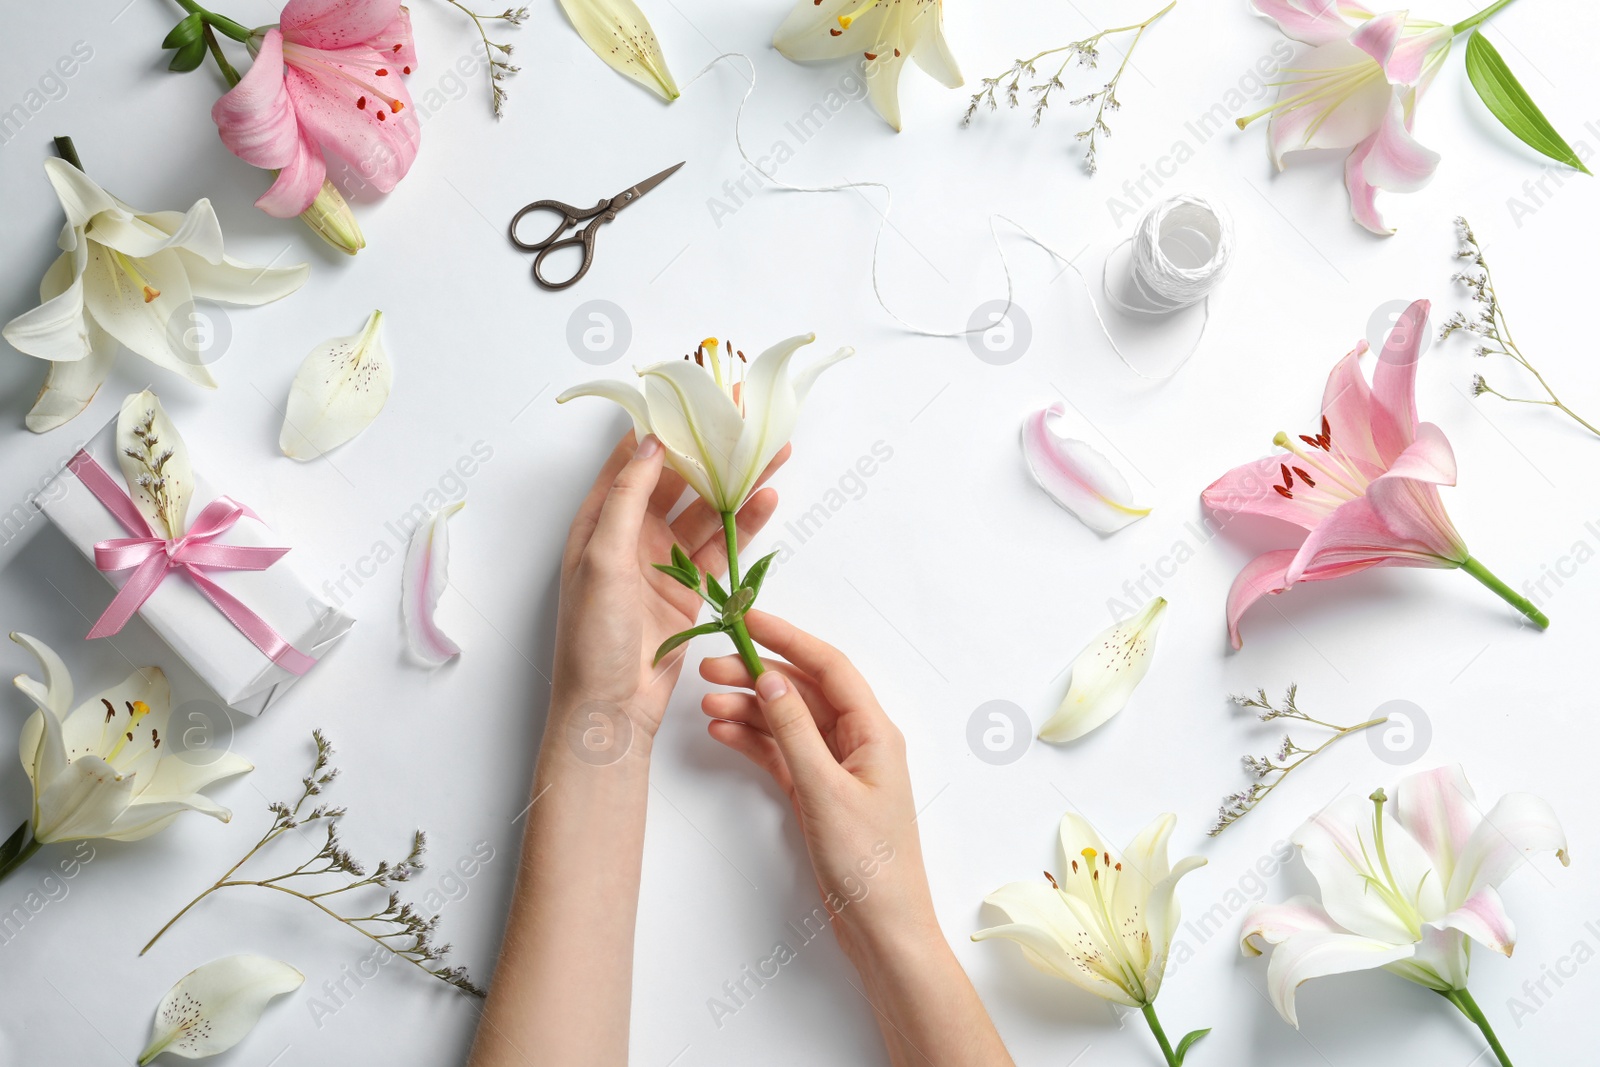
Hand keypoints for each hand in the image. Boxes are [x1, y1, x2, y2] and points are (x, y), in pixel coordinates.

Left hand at [552, 432, 787, 747]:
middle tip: (742, 415)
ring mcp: (663, 562)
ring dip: (734, 482)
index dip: (662, 424)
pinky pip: (720, 547)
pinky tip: (765, 498)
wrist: (611, 709)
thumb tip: (650, 444)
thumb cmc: (591, 639)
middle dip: (708, 447)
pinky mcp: (691, 590)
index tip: (692, 394)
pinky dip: (743, 523)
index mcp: (598, 522)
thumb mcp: (603, 560)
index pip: (631, 459)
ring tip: (769, 451)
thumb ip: (628, 499)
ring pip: (704, 510)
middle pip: (675, 479)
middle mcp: (630, 536)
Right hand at [700, 612, 1014, 1066]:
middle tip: (709, 668)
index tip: (746, 619)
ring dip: (749, 708)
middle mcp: (857, 741)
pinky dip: (753, 740)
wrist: (881, 928)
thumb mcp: (826, 792)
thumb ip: (796, 734)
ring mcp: (835, 767)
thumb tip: (772, 681)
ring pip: (787, 721)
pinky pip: (781, 753)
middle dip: (757, 674)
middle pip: (803, 691)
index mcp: (874, 732)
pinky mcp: (817, 793)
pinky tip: (722, 731)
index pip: (829, 667)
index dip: (788, 638)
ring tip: (706, 703)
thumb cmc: (868, 865)